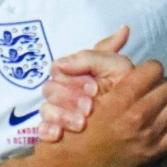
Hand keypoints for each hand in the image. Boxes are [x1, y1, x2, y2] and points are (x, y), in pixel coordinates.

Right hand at [0, 53, 166, 166]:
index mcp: (122, 98)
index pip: (154, 69)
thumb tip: (125, 29)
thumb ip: (102, 56)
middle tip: (155, 88)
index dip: (149, 69)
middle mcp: (138, 117)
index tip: (144, 74)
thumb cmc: (75, 123)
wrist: (70, 163)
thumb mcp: (83, 84)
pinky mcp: (155, 152)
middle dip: (162, 84)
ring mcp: (149, 137)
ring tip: (165, 100)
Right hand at [40, 26, 136, 141]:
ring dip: (61, 116)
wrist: (125, 125)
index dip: (74, 78)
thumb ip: (113, 52)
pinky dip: (48, 131)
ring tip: (81, 124)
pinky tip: (58, 136)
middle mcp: (62, 89)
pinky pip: (41, 129)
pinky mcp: (52, 130)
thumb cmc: (120, 91)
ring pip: (46, 110)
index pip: (59, 69)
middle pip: (50, 89)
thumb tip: (124, 30)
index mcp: (74, 72)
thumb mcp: (119, 69)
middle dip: (69, 97)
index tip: (94, 88)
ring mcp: (56, 110)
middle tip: (89, 107)